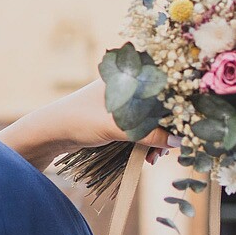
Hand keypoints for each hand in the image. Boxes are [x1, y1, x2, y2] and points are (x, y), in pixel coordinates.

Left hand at [0, 79, 173, 170]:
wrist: (51, 131)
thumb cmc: (81, 120)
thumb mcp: (118, 128)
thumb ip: (148, 134)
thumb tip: (177, 142)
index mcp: (130, 76)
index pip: (165, 88)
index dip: (178, 110)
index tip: (184, 131)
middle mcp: (130, 85)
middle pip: (161, 106)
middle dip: (167, 130)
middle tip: (166, 151)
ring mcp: (125, 101)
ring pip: (152, 120)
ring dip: (158, 139)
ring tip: (154, 158)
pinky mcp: (120, 117)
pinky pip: (142, 128)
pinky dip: (147, 141)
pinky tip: (147, 157)